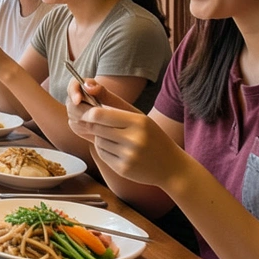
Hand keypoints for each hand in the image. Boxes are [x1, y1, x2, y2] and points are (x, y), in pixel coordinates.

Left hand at [67, 81, 181, 187]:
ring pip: (98, 141)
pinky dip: (104, 150)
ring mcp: (128, 156)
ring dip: (100, 138)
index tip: (87, 113)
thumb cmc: (152, 137)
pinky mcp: (123, 169)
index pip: (100, 114)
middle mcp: (133, 139)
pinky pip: (102, 155)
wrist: (171, 166)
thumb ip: (114, 103)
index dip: (88, 113)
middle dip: (92, 125)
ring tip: (115, 139)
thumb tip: (88, 89)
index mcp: (138, 121)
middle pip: (96, 128)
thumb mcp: (139, 116)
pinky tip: (117, 150)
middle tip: (98, 125)